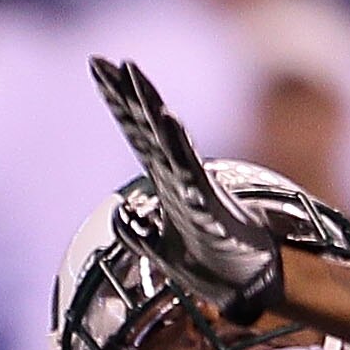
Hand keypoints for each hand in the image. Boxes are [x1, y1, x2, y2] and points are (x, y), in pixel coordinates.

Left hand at [89, 57, 283, 323]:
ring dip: (149, 105)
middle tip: (104, 60)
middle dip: (126, 92)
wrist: (252, 288)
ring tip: (132, 72)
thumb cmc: (215, 266)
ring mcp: (194, 186)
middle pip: (147, 125)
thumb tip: (121, 215)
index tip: (97, 66)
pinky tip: (167, 119)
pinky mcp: (207, 203)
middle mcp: (179, 175)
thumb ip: (140, 233)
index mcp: (167, 181)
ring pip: (166, 138)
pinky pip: (189, 168)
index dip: (117, 100)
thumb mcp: (165, 252)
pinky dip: (177, 144)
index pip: (136, 131)